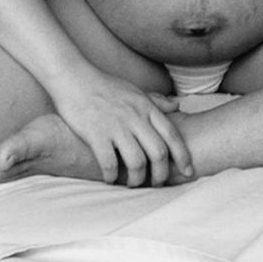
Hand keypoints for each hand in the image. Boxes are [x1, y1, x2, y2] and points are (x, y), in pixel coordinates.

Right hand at [52, 66, 193, 186]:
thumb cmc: (105, 85)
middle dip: (161, 174)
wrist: (74, 78)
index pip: (172, 134)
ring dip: (137, 179)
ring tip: (133, 184)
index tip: (188, 171)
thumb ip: (156, 101)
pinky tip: (110, 179)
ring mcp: (115, 126)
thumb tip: (177, 107)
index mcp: (145, 107)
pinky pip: (109, 163)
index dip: (183, 156)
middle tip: (157, 184)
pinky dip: (112, 176)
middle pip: (158, 153)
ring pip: (137, 162)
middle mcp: (134, 117)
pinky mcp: (96, 134)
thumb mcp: (135, 90)